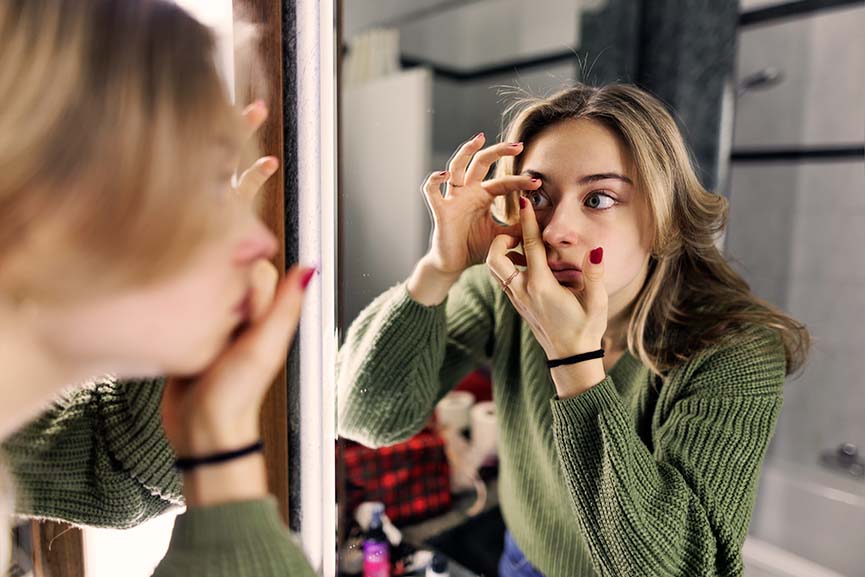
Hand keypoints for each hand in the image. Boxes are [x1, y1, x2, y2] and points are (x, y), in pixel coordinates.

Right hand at [161, 100, 305, 456]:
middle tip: (234, 126)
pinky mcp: (180, 312)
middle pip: (227, 231)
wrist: (202, 431)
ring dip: (198, 212)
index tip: (261, 151)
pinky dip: (174, 247)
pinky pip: (180, 272)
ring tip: (201, 178)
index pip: (251, 236)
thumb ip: (284, 306)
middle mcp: (233, 291)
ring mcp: (204, 300)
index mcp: (260, 293)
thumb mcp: (263, 347)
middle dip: (229, 185)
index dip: (253, 191)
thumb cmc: (236, 394)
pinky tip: (161, 220)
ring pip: (199, 249)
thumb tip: (310, 262)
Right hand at [161, 264, 312, 457]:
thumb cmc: (236, 397)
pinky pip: (181, 307)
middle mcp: (242, 316)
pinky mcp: (189, 334)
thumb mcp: (263, 348)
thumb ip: (284, 309)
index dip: (244, 270)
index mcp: (266, 315)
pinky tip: (176, 325)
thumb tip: (309, 270)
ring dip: (193, 294)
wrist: (200, 431)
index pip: (258, 268)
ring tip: (194, 323)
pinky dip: (176, 309)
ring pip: (202, 286)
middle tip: (212, 314)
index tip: (235, 291)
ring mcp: (214, 324)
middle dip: (215, 282)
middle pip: (227, 272)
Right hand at [420, 132, 541, 277]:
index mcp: (484, 195)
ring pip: (456, 166)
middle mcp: (468, 191)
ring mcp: (453, 198)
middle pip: (481, 162)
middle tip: (518, 145)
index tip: (538, 182)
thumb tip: (545, 223)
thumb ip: (520, 228)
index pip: (504, 182)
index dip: (520, 181)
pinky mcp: (440, 209)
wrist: (454, 264)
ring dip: (466, 151)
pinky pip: (432, 191)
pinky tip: (444, 175)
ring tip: (479, 138)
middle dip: (499, 151)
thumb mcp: (503, 236)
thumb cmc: (476, 247)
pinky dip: (435, 180)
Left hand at [485, 196, 607, 359]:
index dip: (527, 222)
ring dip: (501, 252)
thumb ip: (594, 275)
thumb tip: (596, 251)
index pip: (531, 246)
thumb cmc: (586, 330)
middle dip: (500, 239)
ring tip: (521, 244)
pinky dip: (506, 265)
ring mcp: (517, 299)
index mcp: (542, 287)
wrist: (569, 358)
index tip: (523, 201)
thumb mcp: (597, 302)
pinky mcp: (517, 304)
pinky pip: (503, 279)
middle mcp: (523, 291)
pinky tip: (524, 261)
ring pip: (495, 269)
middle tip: (517, 231)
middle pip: (496, 258)